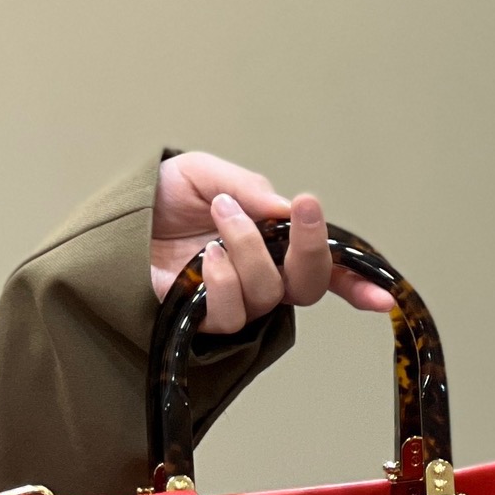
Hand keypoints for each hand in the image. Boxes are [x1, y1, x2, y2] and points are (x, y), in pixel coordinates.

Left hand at [150, 151, 395, 334]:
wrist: (111, 219)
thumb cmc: (158, 199)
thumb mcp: (206, 174)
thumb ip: (248, 189)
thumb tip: (285, 209)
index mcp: (271, 243)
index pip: (322, 269)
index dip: (355, 283)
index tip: (383, 297)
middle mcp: (258, 277)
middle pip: (307, 285)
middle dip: (313, 251)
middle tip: (301, 213)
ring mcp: (230, 302)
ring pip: (268, 293)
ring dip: (250, 250)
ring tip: (220, 217)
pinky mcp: (199, 321)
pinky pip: (227, 312)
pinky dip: (221, 280)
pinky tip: (206, 255)